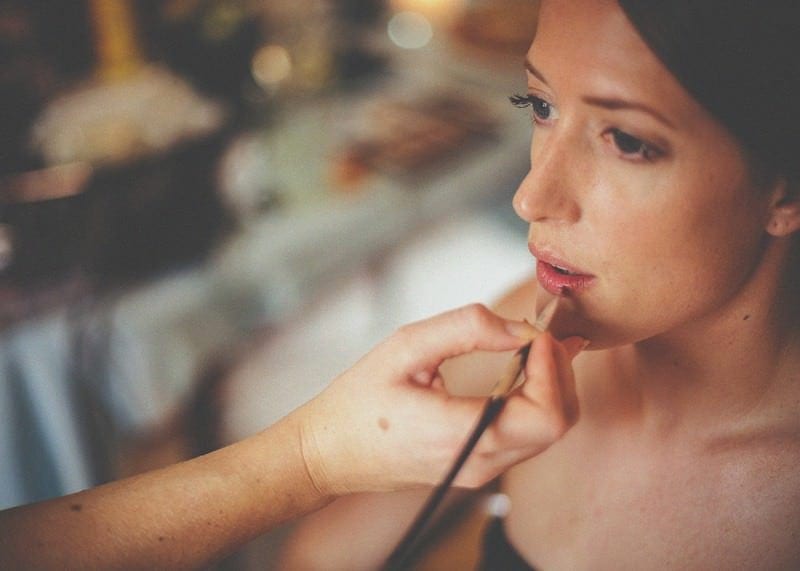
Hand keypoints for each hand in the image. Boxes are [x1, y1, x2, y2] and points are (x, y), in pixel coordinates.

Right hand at [295, 304, 584, 495]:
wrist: (329, 454)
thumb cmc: (358, 401)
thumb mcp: (405, 347)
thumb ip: (466, 328)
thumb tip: (520, 328)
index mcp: (461, 433)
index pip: (546, 414)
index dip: (554, 368)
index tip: (538, 333)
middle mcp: (480, 462)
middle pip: (558, 424)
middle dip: (561, 372)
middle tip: (542, 334)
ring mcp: (481, 471)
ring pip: (548, 433)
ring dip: (551, 386)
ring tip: (533, 346)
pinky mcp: (478, 468)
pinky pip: (527, 438)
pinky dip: (536, 401)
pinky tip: (523, 370)